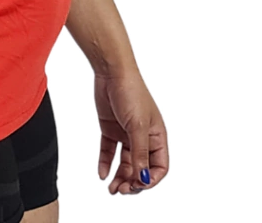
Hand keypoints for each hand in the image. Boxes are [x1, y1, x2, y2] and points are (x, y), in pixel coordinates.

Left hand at [93, 68, 168, 194]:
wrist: (111, 71)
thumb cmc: (131, 92)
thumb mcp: (137, 126)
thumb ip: (139, 153)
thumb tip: (143, 178)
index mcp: (157, 136)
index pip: (159, 167)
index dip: (151, 179)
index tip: (138, 185)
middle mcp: (143, 137)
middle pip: (141, 168)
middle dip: (133, 182)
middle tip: (121, 190)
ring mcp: (126, 133)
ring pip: (125, 163)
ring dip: (120, 177)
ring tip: (112, 189)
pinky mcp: (110, 129)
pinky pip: (109, 151)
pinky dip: (106, 163)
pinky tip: (102, 174)